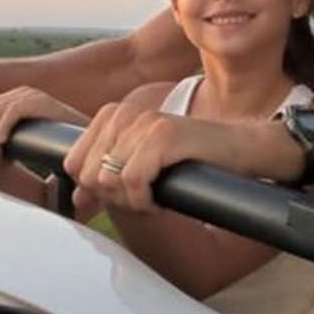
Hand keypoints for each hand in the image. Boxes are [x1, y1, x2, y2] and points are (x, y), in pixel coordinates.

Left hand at [0, 87, 87, 166]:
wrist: (86, 141)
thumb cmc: (57, 145)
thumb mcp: (26, 144)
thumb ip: (8, 149)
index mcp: (14, 99)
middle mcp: (20, 92)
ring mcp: (30, 95)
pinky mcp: (40, 102)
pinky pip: (12, 111)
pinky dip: (2, 127)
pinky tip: (2, 142)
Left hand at [65, 100, 252, 213]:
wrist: (239, 149)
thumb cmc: (190, 160)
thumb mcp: (141, 166)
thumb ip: (107, 178)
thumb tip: (77, 200)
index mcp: (113, 116)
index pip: (73, 162)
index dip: (93, 190)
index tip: (121, 197)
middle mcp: (125, 113)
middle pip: (88, 174)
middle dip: (112, 197)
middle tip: (142, 200)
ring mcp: (145, 122)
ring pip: (109, 179)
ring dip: (132, 201)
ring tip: (155, 198)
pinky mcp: (165, 135)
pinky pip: (135, 180)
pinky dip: (146, 200)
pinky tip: (162, 200)